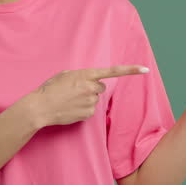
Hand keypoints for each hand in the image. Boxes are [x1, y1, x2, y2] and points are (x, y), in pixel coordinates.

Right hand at [26, 65, 149, 127]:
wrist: (40, 108)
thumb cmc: (50, 89)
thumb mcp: (65, 75)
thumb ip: (81, 76)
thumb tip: (92, 82)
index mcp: (86, 75)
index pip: (114, 71)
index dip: (131, 70)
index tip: (145, 69)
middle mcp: (91, 88)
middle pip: (100, 87)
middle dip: (91, 88)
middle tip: (75, 91)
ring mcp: (90, 102)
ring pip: (94, 99)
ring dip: (86, 99)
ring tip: (69, 100)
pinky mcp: (88, 114)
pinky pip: (90, 110)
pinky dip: (82, 109)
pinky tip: (70, 108)